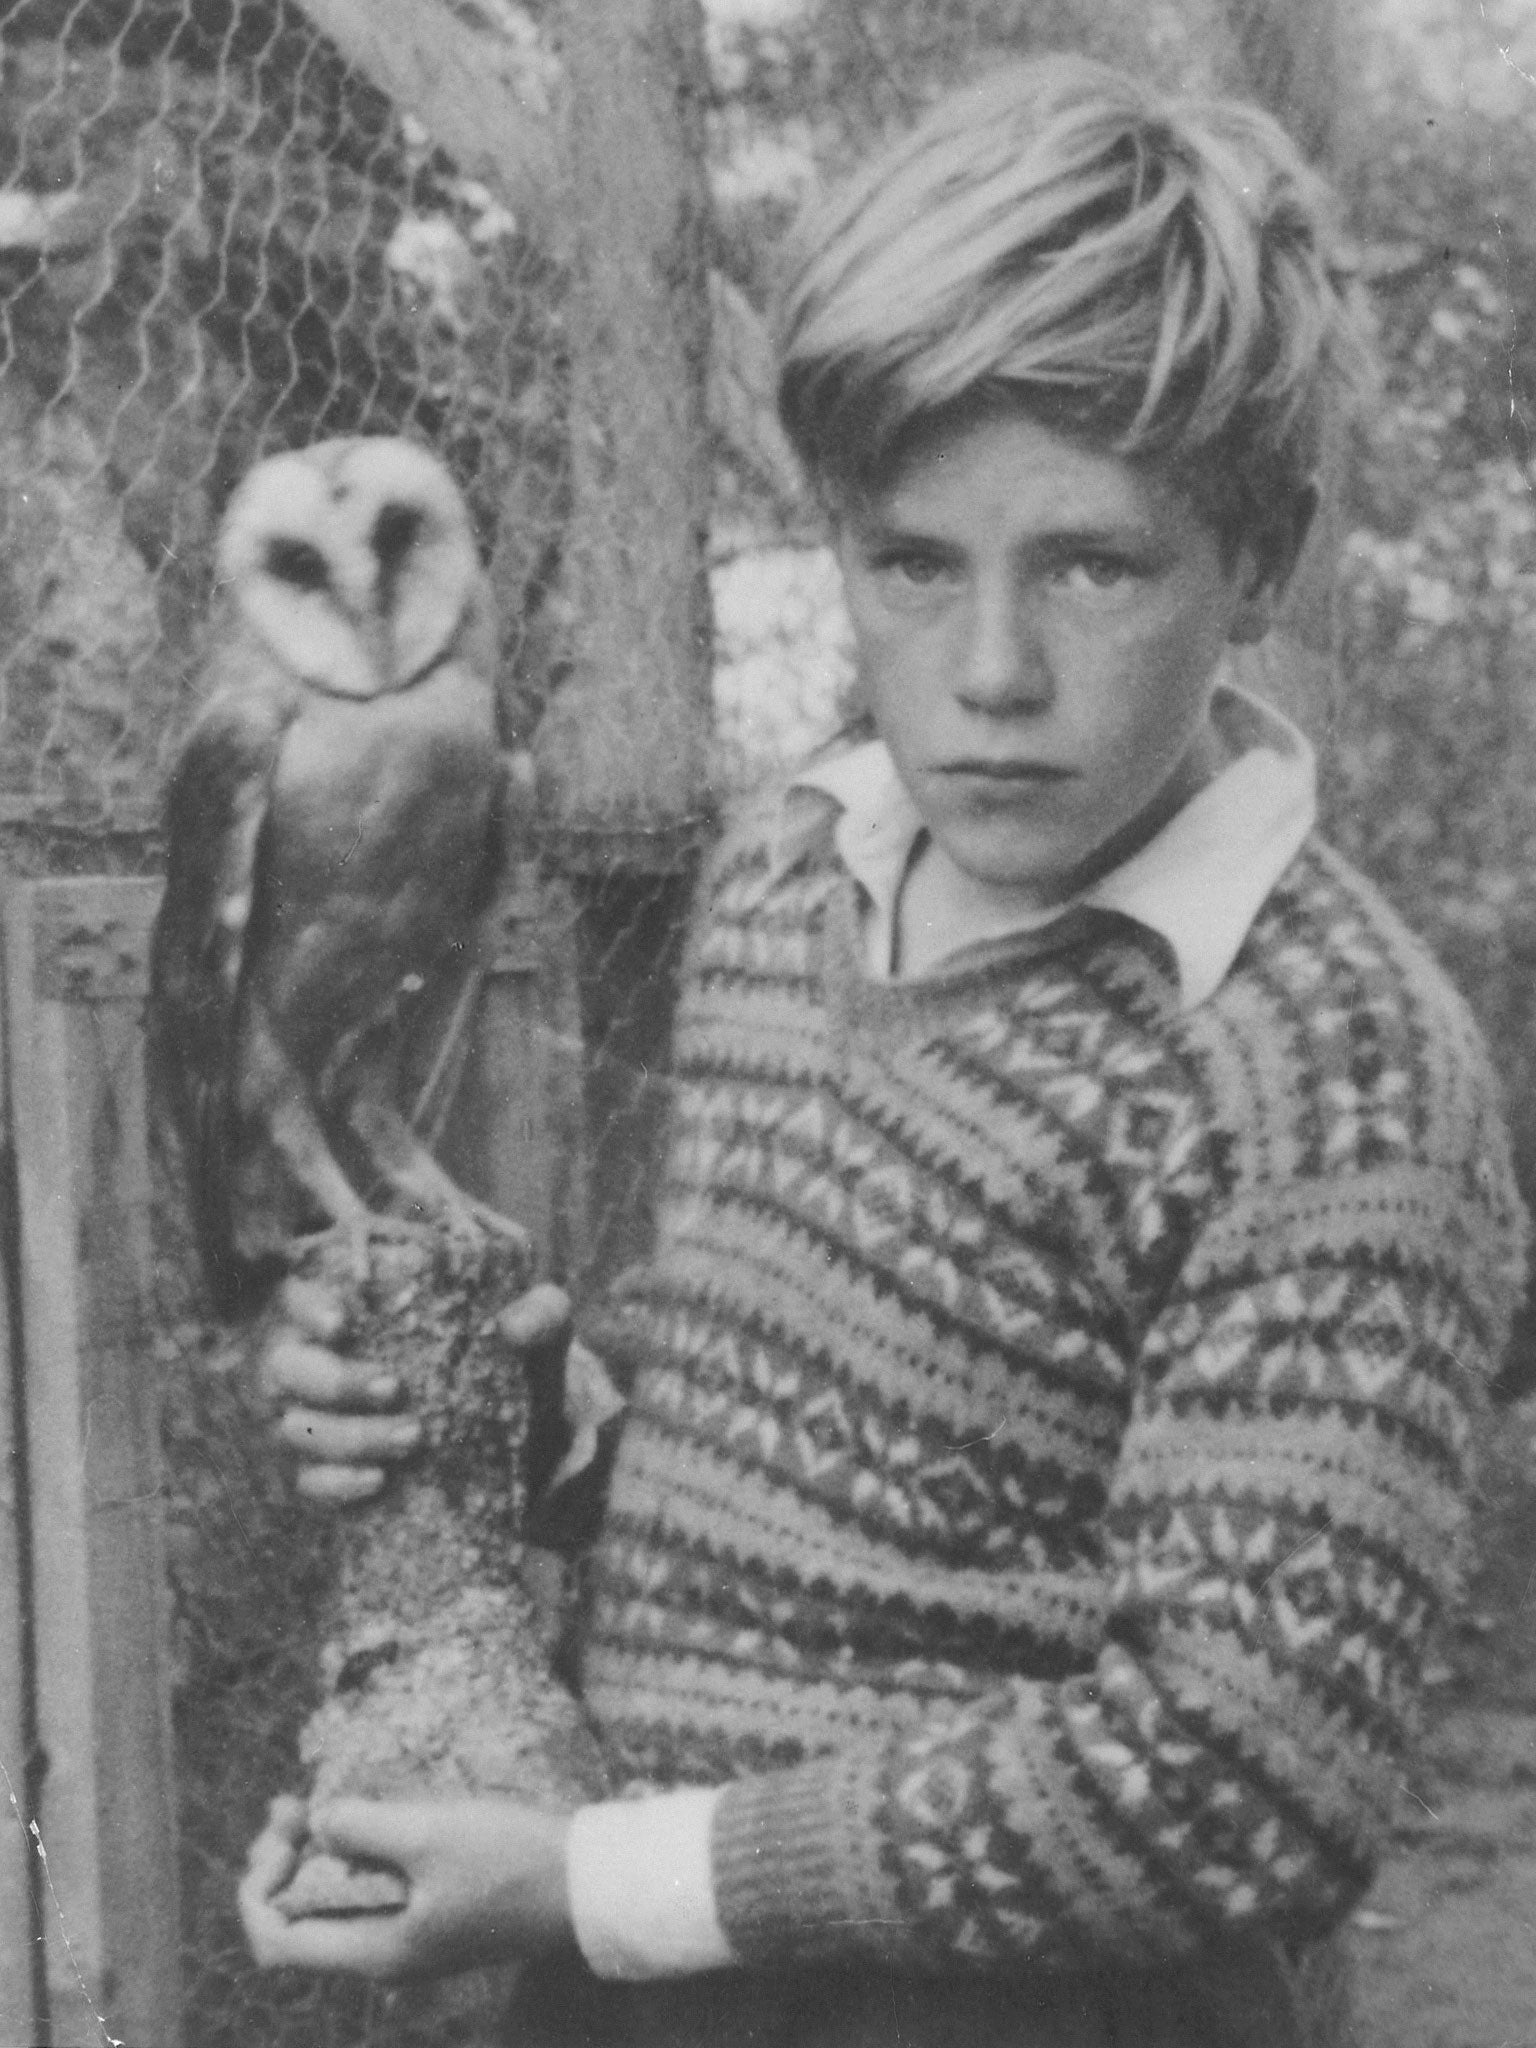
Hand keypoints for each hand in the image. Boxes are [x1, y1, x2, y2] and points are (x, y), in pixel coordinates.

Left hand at [239, 1792, 575, 1980]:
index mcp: (374, 1952)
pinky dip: (347, 1858)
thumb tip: (317, 1823)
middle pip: (297, 1922)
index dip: (259, 1888)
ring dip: (310, 1856)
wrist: (583, 1883)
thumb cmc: (508, 1861)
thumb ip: (361, 1829)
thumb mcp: (429, 1835)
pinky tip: (357, 1818)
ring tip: (308, 1802)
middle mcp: (381, 1955)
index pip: (276, 1942)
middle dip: (280, 1862)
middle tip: (289, 1805)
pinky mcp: (430, 1914)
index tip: (284, 1832)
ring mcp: (407, 1936)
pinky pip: (365, 1894)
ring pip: (330, 1905)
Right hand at [260, 1276, 584, 1505]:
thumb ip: (541, 1313)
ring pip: (295, 1427)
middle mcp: (315, 1363)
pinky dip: (337, 1483)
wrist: (523, 1441)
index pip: (296, 1296)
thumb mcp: (540, 1332)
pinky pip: (308, 1483)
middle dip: (334, 1379)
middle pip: (286, 1366)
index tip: (343, 1324)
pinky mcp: (324, 1473)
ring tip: (414, 1437)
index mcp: (349, 1311)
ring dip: (348, 1435)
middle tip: (395, 1387)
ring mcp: (312, 1421)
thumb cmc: (515, 1364)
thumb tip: (512, 1327)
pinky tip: (379, 1481)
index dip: (306, 1306)